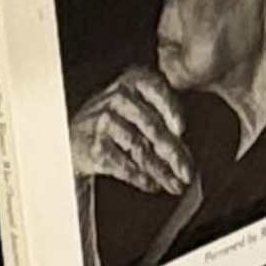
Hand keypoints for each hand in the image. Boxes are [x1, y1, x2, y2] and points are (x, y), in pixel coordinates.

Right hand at [70, 67, 194, 206]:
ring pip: (139, 149)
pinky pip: (123, 165)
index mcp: (133, 81)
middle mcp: (117, 98)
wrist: (78, 138)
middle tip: (186, 172)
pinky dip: (140, 178)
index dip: (170, 109)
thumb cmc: (119, 122)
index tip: (181, 130)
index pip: (156, 90)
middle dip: (173, 153)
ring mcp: (103, 121)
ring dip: (160, 171)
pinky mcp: (94, 146)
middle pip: (151, 126)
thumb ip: (164, 120)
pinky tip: (151, 184)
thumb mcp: (140, 108)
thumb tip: (187, 152)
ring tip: (173, 184)